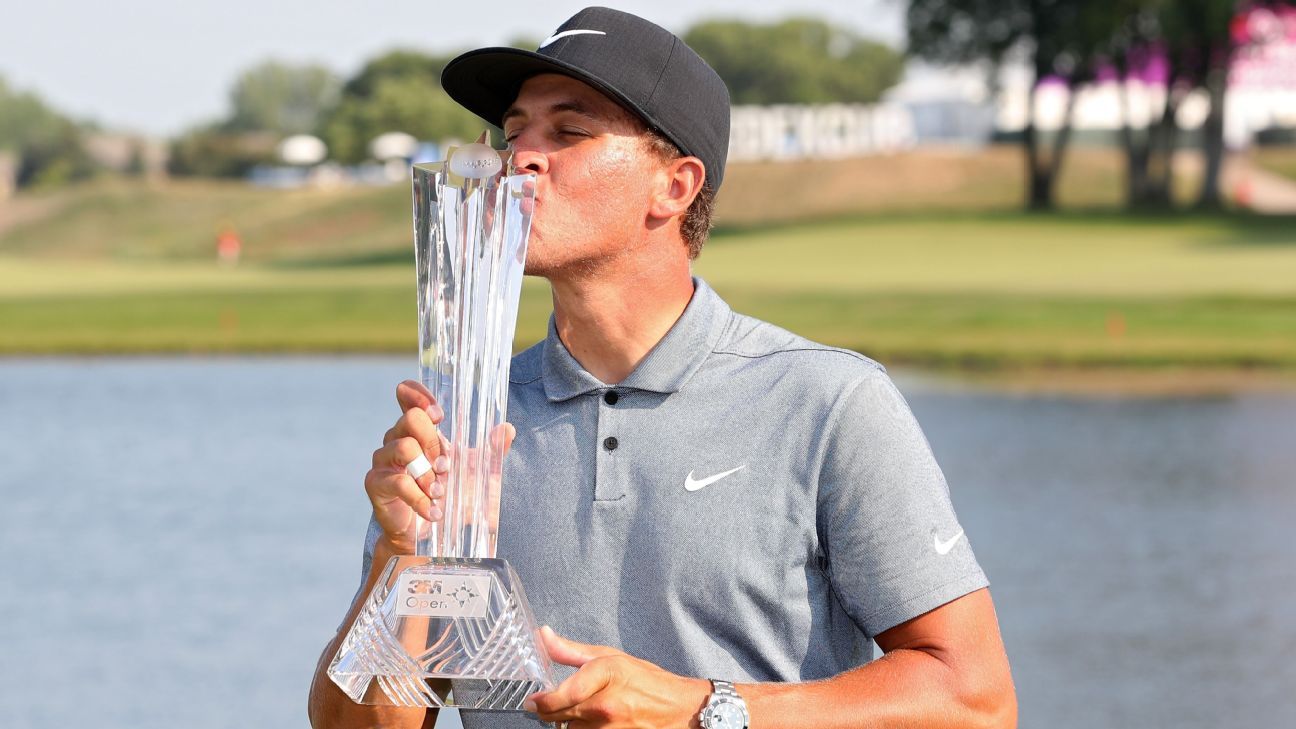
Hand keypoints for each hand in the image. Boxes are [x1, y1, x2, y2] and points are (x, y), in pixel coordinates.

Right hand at [364, 380, 514, 554]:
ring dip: (427, 473)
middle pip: (410, 418)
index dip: (418, 395)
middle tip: (445, 468)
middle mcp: (396, 439)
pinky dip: (420, 498)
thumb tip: (507, 429)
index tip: (439, 414)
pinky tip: (433, 512)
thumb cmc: (452, 498)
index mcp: (418, 431)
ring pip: (403, 447)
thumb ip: (492, 451)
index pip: (407, 396)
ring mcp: (383, 460)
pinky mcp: (376, 483)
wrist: (431, 537)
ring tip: (440, 493)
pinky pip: (398, 481)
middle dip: (434, 442)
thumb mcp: (478, 473)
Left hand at [526, 627, 710, 728]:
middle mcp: (606, 705)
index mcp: (606, 675)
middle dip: (549, 710)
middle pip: (557, 715)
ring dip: (568, 722)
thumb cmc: (647, 681)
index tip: (532, 701)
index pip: (562, 694)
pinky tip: (593, 722)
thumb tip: (542, 635)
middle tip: (548, 704)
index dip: (541, 701)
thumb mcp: (611, 657)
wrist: (680, 710)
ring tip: (584, 711)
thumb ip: (571, 651)